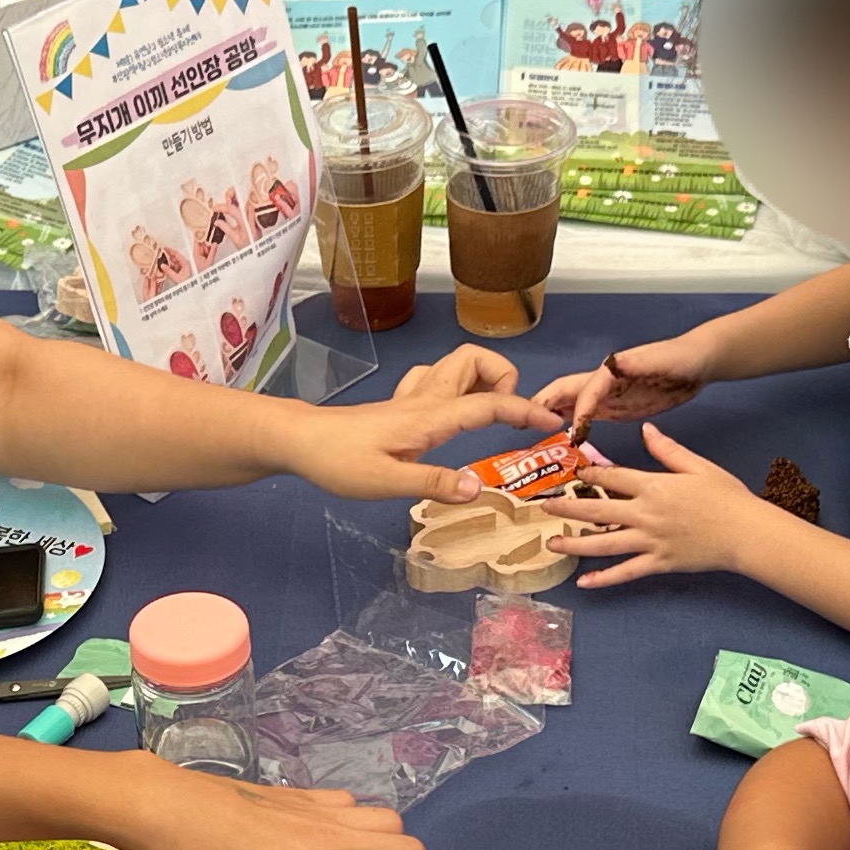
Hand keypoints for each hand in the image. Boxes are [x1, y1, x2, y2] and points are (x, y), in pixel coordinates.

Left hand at [277, 348, 564, 502]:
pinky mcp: (398, 407)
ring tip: (491, 413)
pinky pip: (435, 380)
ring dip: (482, 378)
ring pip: (456, 366)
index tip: (552, 424)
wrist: (298, 441)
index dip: (524, 411)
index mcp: (430, 417)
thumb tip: (478, 488)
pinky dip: (456, 387)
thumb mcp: (387, 482)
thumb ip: (434, 484)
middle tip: (510, 415)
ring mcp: (410, 399)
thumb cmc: (337, 461)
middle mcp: (425, 400)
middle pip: (474, 361)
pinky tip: (452, 417)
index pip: (488, 405)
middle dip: (503, 376)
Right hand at [532, 328, 719, 428]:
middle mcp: (602, 381)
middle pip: (565, 393)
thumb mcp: (662, 357)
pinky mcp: (616, 408)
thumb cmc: (681, 356)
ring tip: (533, 440)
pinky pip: (587, 418)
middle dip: (543, 407)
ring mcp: (607, 395)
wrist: (699, 362)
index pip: (585, 390)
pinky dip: (572, 428)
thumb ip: (637, 361)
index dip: (576, 410)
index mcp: (611, 369)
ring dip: (551, 420)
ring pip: (571, 407)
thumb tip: (612, 362)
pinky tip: (564, 443)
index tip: (571, 432)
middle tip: (522, 428)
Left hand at [553, 426, 762, 588]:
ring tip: (552, 544)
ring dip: (574, 545)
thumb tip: (646, 429)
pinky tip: (583, 583)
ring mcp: (650, 541)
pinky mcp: (658, 563)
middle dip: (566, 509)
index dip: (588, 474)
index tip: (570, 472)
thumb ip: (667, 450)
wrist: (746, 533)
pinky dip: (604, 580)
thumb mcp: (698, 466)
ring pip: (604, 544)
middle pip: (597, 511)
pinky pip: (625, 573)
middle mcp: (646, 514)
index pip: (612, 478)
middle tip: (542, 508)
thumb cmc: (726, 496)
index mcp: (654, 486)